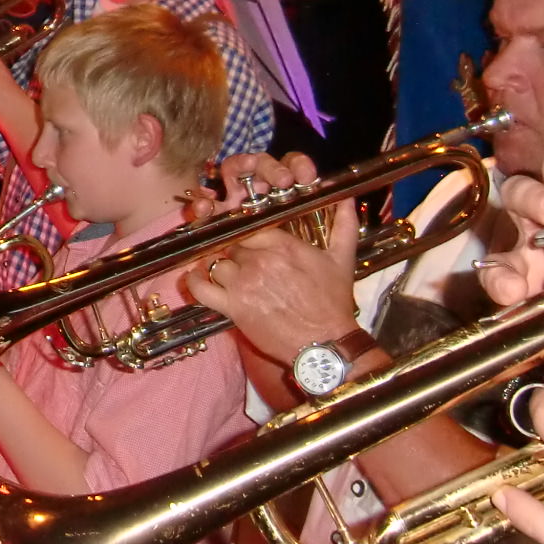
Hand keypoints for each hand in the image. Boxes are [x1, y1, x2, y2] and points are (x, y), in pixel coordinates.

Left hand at [186, 152, 358, 364]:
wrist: (326, 343)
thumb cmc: (333, 304)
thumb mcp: (342, 260)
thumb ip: (344, 226)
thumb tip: (349, 200)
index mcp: (282, 245)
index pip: (250, 224)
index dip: (245, 230)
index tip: (245, 235)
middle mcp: (259, 260)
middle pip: (231, 244)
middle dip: (234, 250)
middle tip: (238, 258)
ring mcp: (244, 283)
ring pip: (216, 262)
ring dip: (219, 266)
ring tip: (224, 270)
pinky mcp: (233, 307)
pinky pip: (201, 288)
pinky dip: (194, 281)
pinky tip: (195, 276)